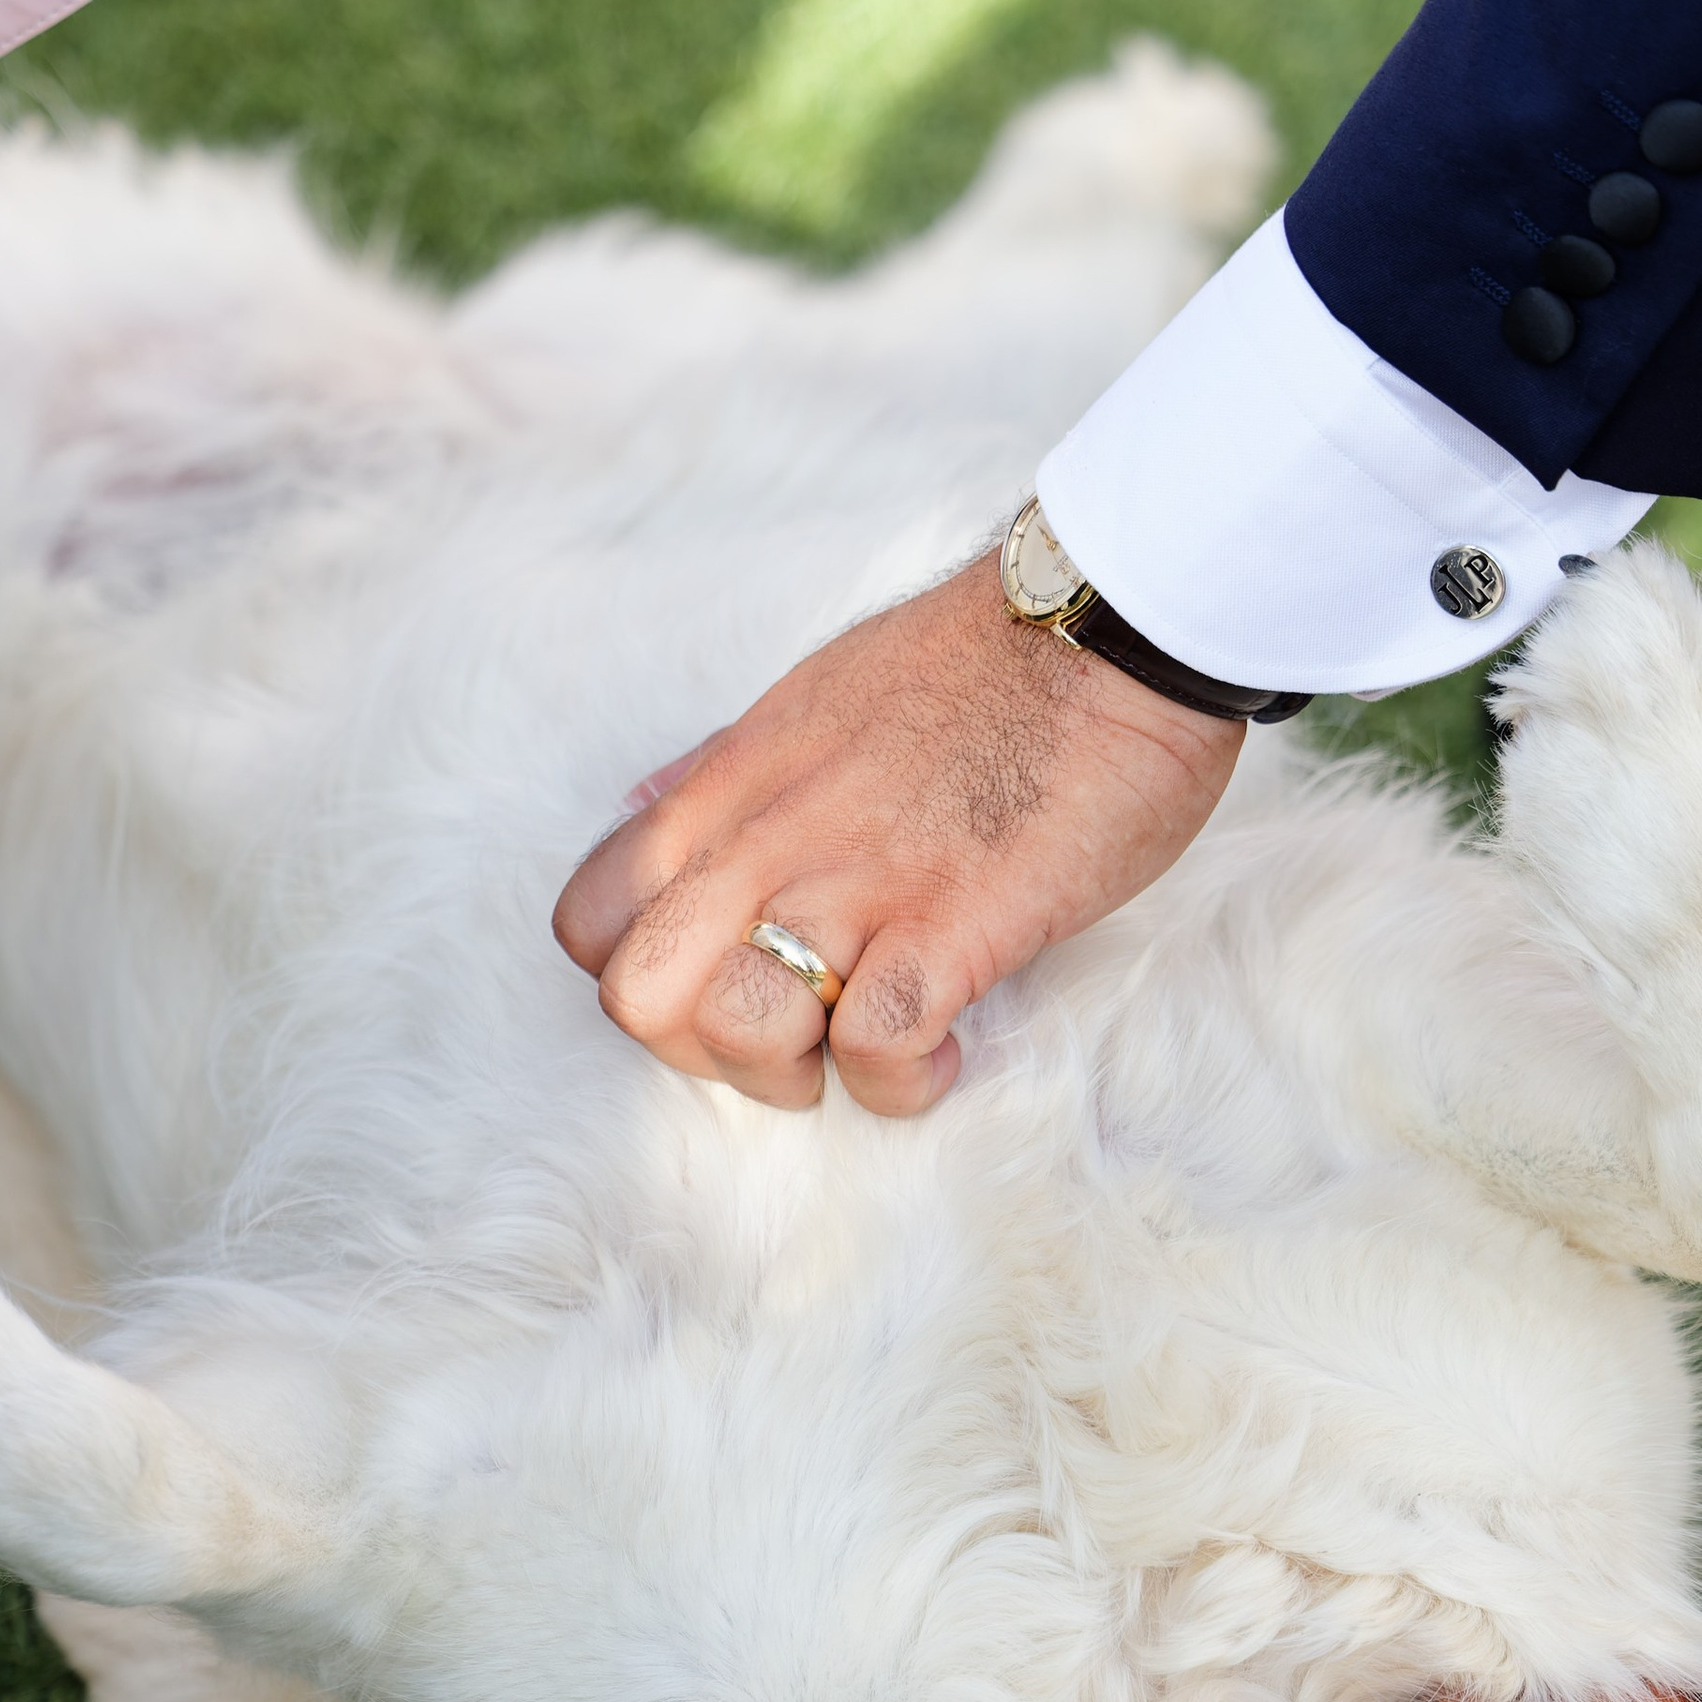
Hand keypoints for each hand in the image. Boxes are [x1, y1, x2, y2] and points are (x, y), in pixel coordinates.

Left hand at [552, 552, 1242, 1114]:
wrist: (1109, 624)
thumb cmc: (982, 661)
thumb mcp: (810, 698)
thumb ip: (725, 769)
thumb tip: (649, 806)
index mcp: (729, 788)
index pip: (591, 920)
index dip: (645, 978)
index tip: (726, 977)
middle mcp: (768, 839)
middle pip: (640, 998)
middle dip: (703, 1047)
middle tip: (795, 1032)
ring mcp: (855, 883)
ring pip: (736, 1025)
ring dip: (798, 1070)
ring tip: (869, 1039)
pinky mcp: (951, 924)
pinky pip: (875, 1045)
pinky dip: (902, 1076)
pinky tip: (946, 1043)